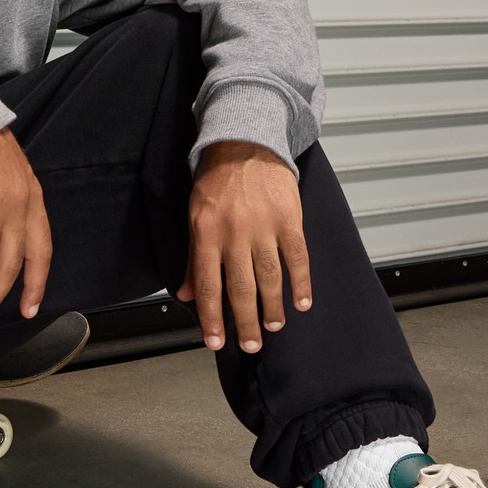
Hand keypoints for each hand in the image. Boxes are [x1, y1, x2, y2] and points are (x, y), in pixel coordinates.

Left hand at [177, 141, 311, 353]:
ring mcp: (264, 226)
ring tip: (273, 327)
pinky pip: (297, 257)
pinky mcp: (289, 218)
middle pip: (240, 288)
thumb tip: (186, 294)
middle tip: (251, 346)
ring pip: (269, 278)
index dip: (211, 317)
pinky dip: (301, 283)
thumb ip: (194, 256)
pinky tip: (302, 302)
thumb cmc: (218, 180)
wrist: (246, 141)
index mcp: (206, 232)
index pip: (207, 285)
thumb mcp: (195, 215)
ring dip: (272, 307)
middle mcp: (234, 232)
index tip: (215, 342)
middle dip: (244, 322)